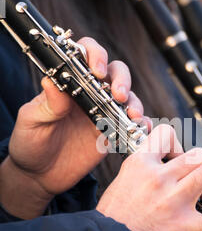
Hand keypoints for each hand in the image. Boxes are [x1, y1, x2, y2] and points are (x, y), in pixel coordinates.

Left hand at [0, 38, 147, 218]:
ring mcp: (103, 112)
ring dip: (134, 102)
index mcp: (69, 84)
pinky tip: (140, 130)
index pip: (86, 55)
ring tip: (132, 116)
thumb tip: (52, 81)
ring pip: (128, 97)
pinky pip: (133, 125)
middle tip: (119, 95)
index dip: (95, 55)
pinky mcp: (112, 133)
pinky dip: (141, 125)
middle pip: (115, 72)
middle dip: (122, 79)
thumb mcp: (32, 122)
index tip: (97, 71)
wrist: (39, 175)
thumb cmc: (30, 143)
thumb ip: (46, 104)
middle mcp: (89, 93)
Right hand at [97, 125, 201, 230]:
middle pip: (197, 154)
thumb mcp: (122, 182)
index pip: (167, 133)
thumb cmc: (111, 219)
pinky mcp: (182, 225)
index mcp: (140, 164)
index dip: (178, 144)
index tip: (177, 158)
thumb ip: (143, 171)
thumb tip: (161, 168)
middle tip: (197, 183)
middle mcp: (158, 178)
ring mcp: (172, 200)